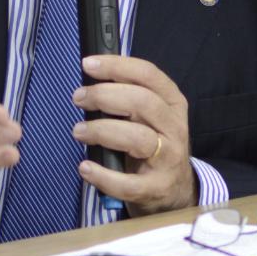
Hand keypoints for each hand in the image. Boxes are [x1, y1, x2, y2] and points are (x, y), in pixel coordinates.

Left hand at [72, 55, 197, 216]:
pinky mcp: (157, 188)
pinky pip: (129, 184)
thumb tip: (91, 77)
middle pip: (142, 102)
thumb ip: (128, 96)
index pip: (148, 75)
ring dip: (102, 131)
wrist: (177, 190)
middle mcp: (174, 128)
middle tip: (79, 98)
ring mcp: (168, 159)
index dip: (117, 66)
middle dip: (104, 96)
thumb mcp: (150, 116)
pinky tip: (85, 168)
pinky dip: (103, 176)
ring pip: (137, 139)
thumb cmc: (154, 143)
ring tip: (79, 131)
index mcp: (173, 103)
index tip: (88, 65)